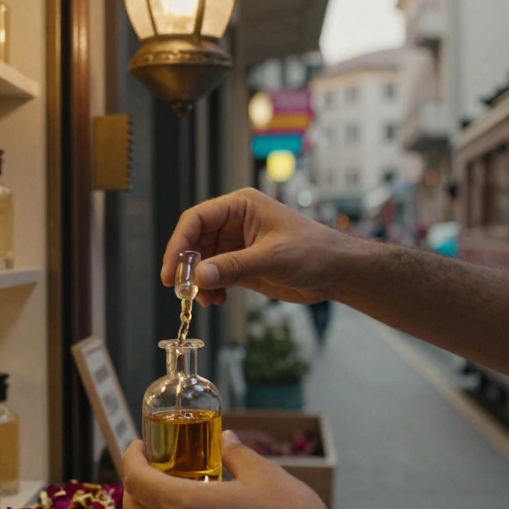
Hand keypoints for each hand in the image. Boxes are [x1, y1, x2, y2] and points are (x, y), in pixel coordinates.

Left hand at [122, 431, 351, 508]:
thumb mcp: (265, 475)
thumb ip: (237, 454)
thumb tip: (226, 438)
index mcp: (187, 508)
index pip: (135, 481)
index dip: (131, 458)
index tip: (141, 446)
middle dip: (135, 483)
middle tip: (154, 463)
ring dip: (155, 505)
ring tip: (182, 482)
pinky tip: (205, 508)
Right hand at [161, 188, 355, 305]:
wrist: (337, 271)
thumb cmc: (314, 252)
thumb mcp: (273, 258)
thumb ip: (234, 267)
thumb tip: (199, 277)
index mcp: (240, 207)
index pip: (197, 219)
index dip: (179, 244)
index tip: (171, 271)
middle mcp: (234, 223)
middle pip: (195, 241)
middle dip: (186, 267)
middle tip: (181, 291)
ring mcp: (237, 245)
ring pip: (203, 262)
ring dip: (198, 282)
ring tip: (204, 300)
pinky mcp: (242, 265)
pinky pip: (216, 276)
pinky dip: (210, 289)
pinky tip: (216, 301)